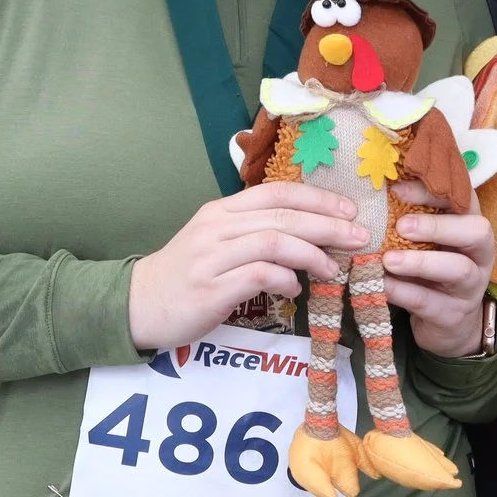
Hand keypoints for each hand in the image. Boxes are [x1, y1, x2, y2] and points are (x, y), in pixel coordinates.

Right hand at [128, 184, 367, 351]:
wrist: (137, 304)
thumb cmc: (186, 275)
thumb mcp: (217, 242)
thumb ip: (255, 233)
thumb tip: (308, 235)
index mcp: (222, 211)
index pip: (277, 192)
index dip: (318, 198)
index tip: (349, 209)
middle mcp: (217, 227)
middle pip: (283, 216)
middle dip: (328, 225)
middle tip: (359, 237)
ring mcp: (212, 257)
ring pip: (274, 242)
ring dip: (312, 254)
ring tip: (332, 269)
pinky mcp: (210, 289)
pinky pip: (258, 275)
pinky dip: (285, 280)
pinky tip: (296, 290)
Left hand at [382, 187, 494, 357]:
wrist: (446, 325)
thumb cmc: (432, 272)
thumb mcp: (428, 243)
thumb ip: (411, 218)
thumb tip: (374, 189)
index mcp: (472, 227)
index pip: (464, 199)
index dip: (434, 191)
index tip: (397, 190)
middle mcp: (480, 255)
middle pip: (477, 231)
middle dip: (438, 226)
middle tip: (401, 226)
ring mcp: (471, 287)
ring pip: (458, 269)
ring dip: (421, 262)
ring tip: (388, 260)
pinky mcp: (453, 315)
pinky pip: (428, 301)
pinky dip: (402, 291)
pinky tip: (380, 283)